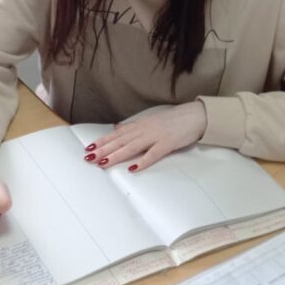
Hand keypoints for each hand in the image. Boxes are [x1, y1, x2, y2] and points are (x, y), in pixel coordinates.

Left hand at [85, 102, 207, 171]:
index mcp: (141, 124)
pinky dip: (143, 161)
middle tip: (89, 157)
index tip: (89, 147)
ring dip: (117, 155)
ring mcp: (156, 136)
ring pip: (132, 147)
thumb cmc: (175, 120)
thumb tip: (117, 128)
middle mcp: (145, 129)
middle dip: (104, 149)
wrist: (195, 115)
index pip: (117, 134)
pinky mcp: (168, 144)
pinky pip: (153, 154)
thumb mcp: (151, 120)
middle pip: (121, 141)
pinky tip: (133, 168)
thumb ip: (134, 126)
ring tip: (103, 162)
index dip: (103, 141)